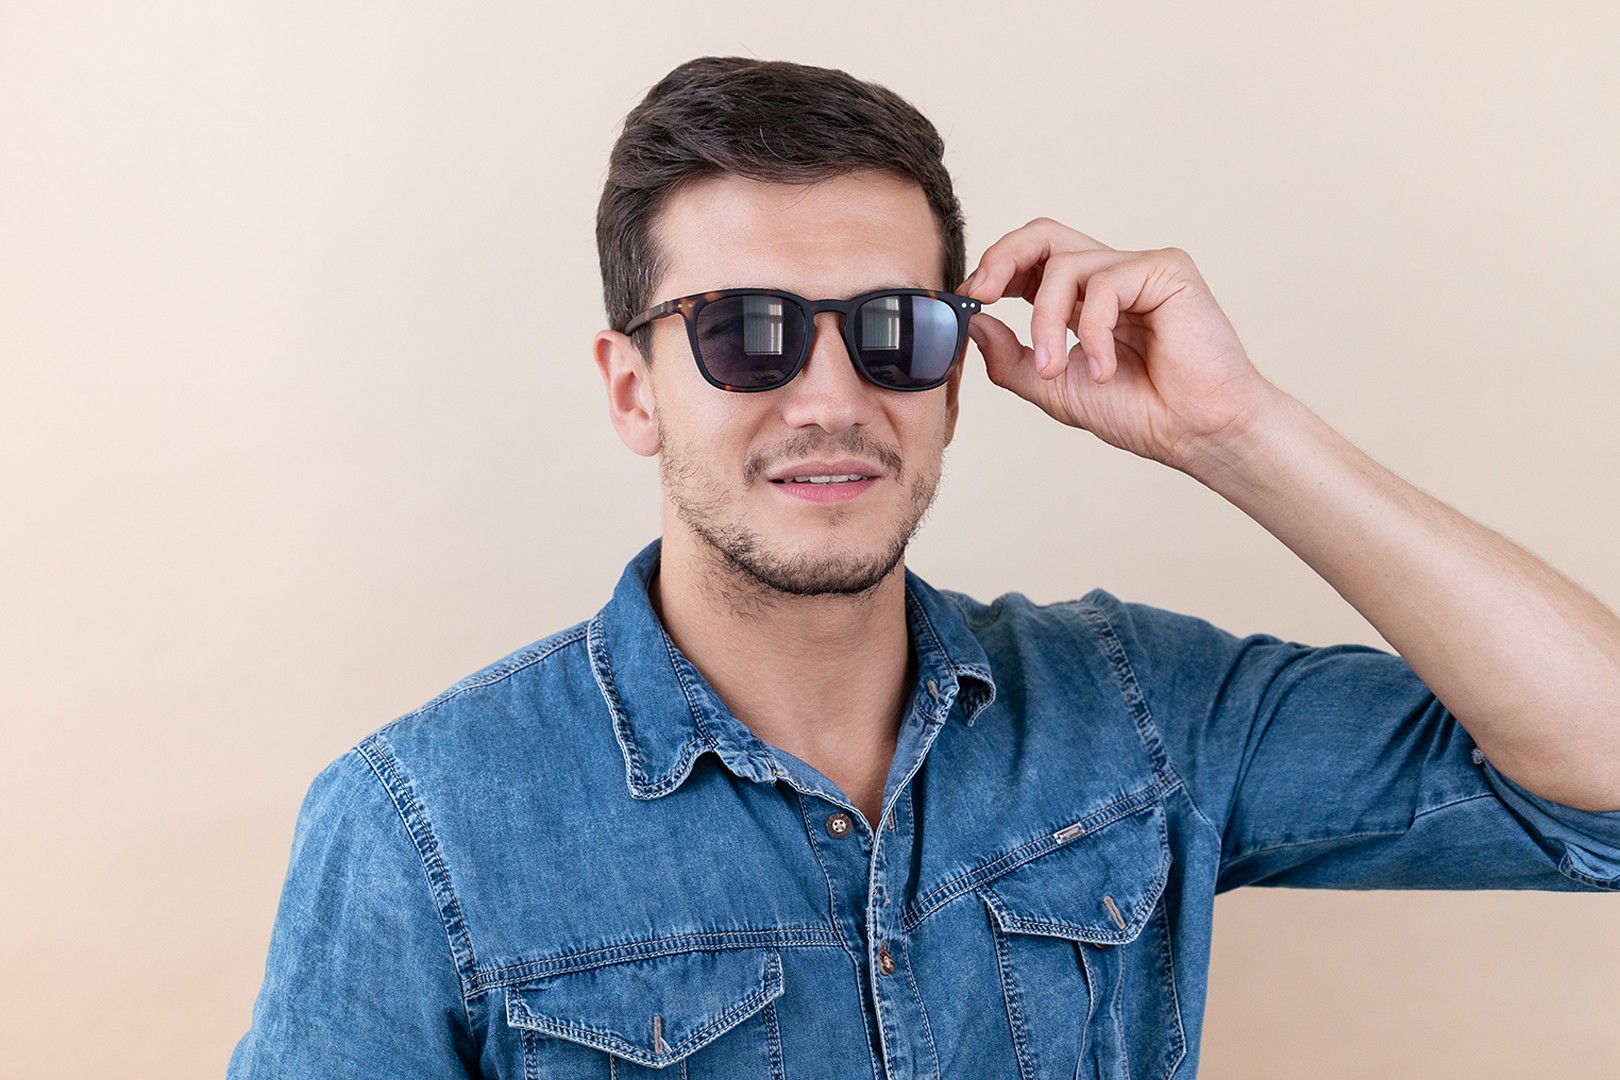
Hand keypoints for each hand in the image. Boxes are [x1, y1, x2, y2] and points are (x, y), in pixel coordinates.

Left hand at [961, 218, 1273, 469]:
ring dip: (1047, 322)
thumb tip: (973, 323)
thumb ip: (1011, 357)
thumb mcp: (1054, 387)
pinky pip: (1105, 283)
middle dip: (1001, 258)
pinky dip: (1093, 329)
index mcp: (1083, 299)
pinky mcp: (1166, 269)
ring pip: (1064, 266)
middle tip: (981, 295)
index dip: (993, 272)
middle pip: (1043, 234)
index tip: (967, 303)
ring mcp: (1139, 269)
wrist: (1197, 433)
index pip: (1030, 261)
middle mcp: (1110, 276)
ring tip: (1056, 370)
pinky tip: (1107, 367)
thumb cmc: (1141, 412)